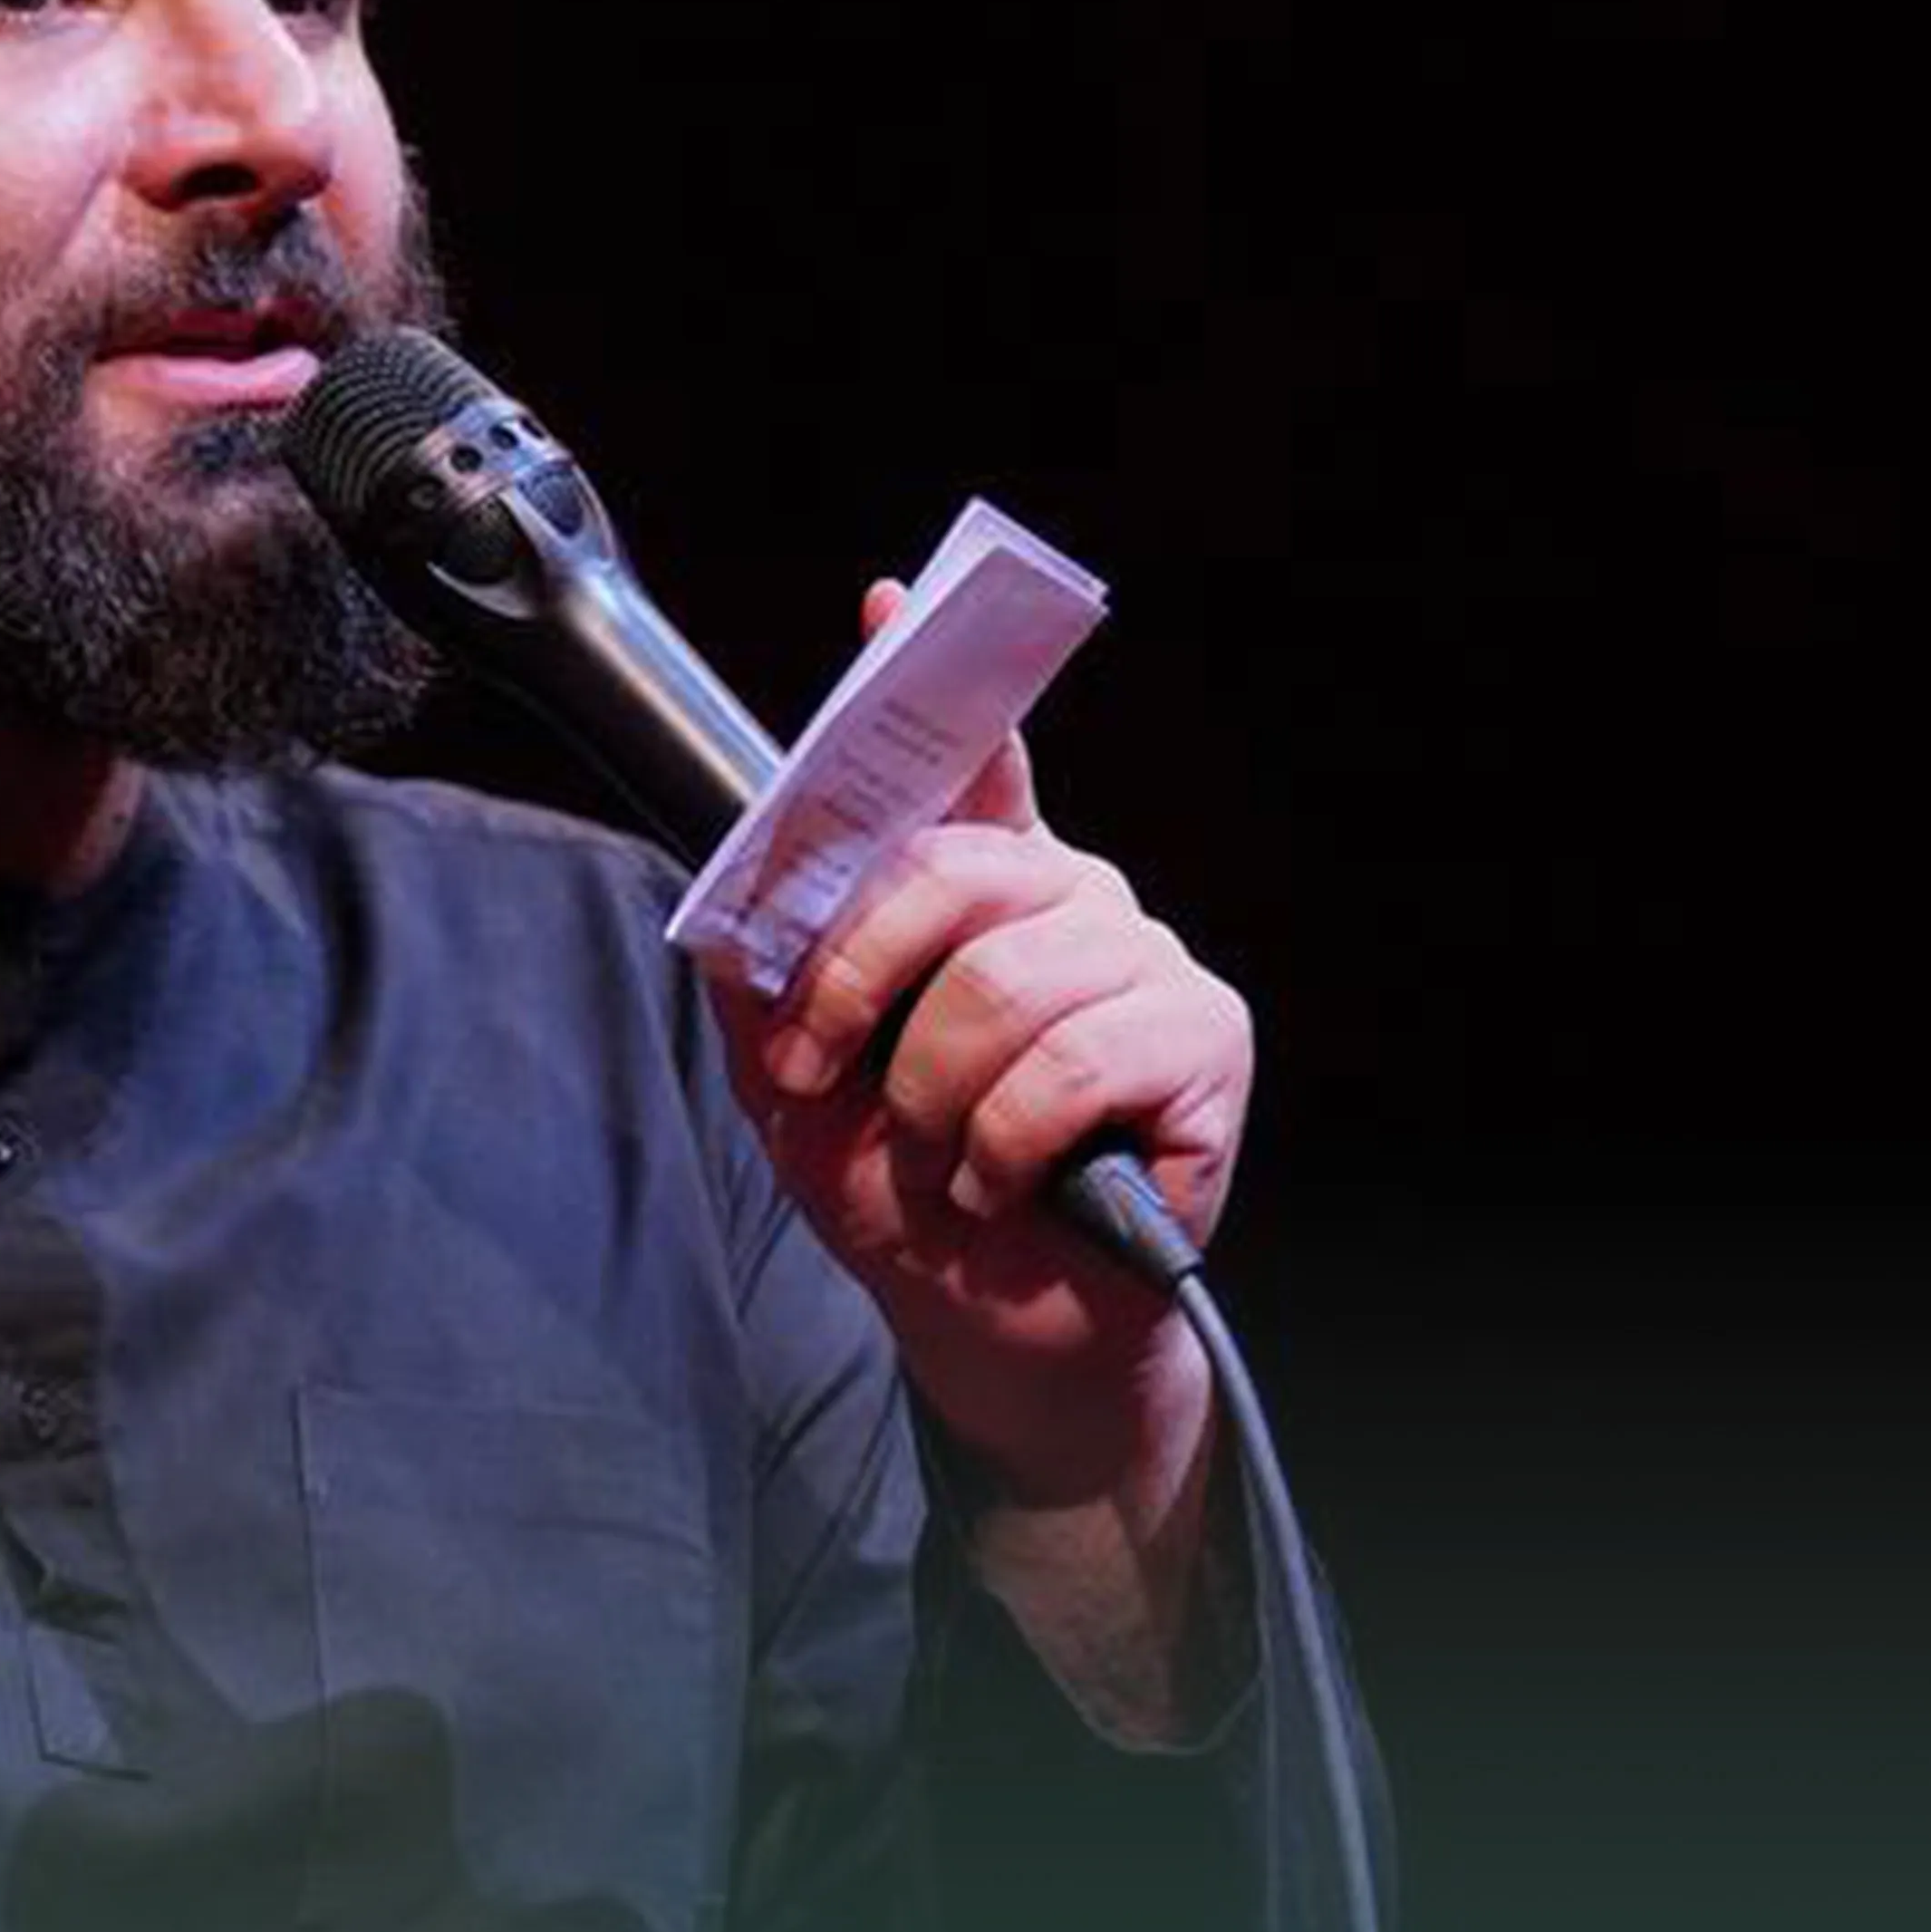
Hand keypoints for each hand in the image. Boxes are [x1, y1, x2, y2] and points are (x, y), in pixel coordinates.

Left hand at [703, 584, 1250, 1515]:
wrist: (998, 1325)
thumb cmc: (909, 1195)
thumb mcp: (796, 1094)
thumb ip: (761, 994)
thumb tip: (727, 917)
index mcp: (983, 893)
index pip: (965, 766)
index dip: (924, 683)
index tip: (884, 605)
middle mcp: (1073, 900)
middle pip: (950, 874)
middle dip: (853, 982)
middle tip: (818, 1073)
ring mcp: (1145, 961)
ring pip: (1002, 982)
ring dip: (937, 1097)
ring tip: (944, 1158)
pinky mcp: (1203, 1039)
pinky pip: (1068, 1061)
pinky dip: (1005, 1142)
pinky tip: (1008, 1183)